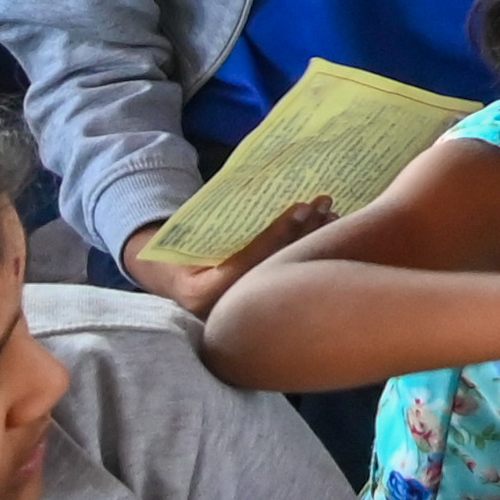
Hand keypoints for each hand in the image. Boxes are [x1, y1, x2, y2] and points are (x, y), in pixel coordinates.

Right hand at [122, 204, 334, 312]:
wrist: (170, 277)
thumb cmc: (177, 249)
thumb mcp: (186, 237)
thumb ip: (217, 226)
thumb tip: (259, 188)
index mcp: (200, 292)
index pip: (248, 260)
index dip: (277, 234)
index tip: (300, 208)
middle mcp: (223, 309)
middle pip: (274, 268)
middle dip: (302, 235)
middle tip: (324, 204)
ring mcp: (243, 311)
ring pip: (285, 274)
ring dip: (311, 241)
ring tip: (330, 213)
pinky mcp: (259, 306)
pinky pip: (287, 278)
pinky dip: (306, 254)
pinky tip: (325, 233)